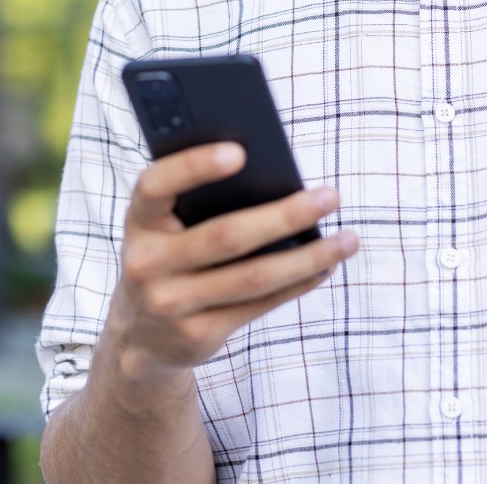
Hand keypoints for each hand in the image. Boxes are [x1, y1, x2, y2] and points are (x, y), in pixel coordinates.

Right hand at [101, 142, 358, 382]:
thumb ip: (197, 201)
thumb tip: (277, 181)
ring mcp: (170, 304)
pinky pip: (259, 304)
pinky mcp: (198, 335)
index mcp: (138, 221)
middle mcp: (146, 263)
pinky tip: (325, 266)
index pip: (156, 185)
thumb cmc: (168, 255)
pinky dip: (297, 283)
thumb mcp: (164, 227)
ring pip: (253, 276)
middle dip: (285, 215)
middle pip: (226, 236)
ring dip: (309, 257)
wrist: (140, 335)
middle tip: (331, 196)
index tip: (240, 151)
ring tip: (348, 238)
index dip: (193, 167)